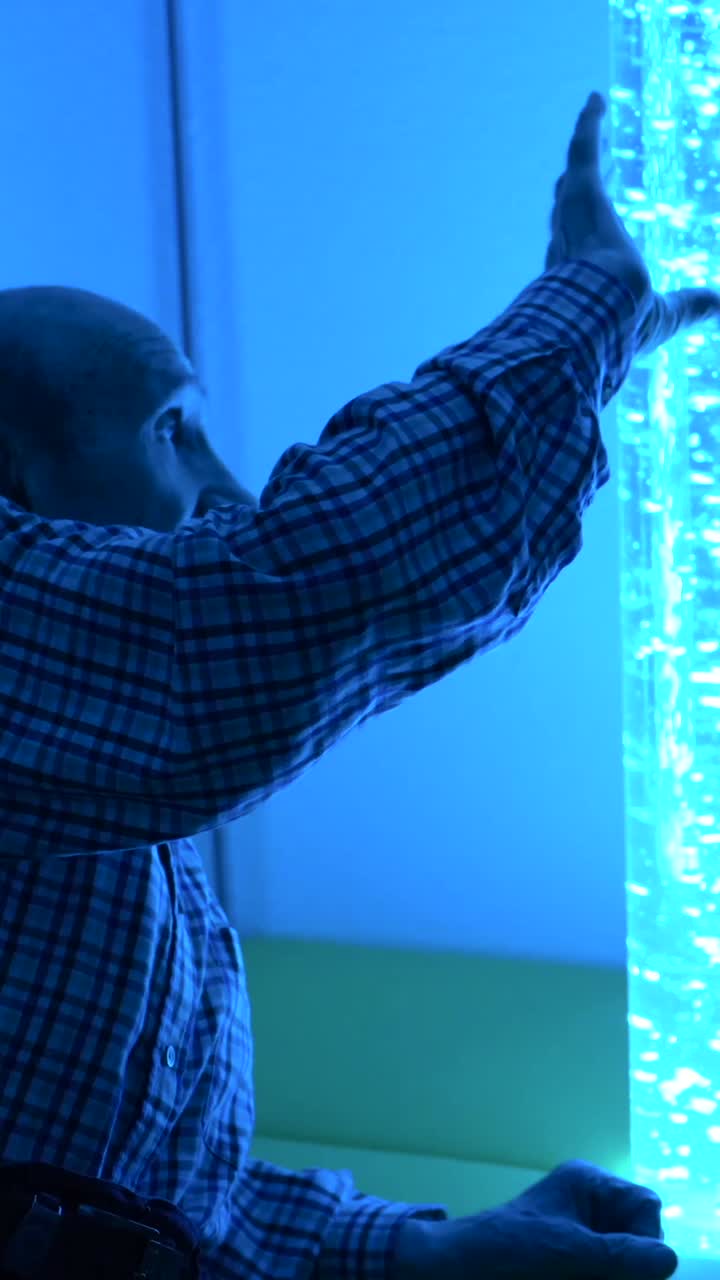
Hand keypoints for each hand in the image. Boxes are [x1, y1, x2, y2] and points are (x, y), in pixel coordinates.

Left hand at [393, 1160, 678, 1279]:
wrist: (453, 1270)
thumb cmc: (505, 1250)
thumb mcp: (569, 1251)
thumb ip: (621, 1255)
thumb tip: (668, 1257)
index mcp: (588, 1183)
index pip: (645, 1208)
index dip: (642, 1240)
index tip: (617, 1264)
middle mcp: (588, 1205)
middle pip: (636, 1240)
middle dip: (624, 1266)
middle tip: (592, 1274)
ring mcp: (580, 1235)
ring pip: (620, 1263)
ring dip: (608, 1275)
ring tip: (577, 1276)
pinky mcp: (570, 1262)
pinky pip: (600, 1271)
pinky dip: (595, 1277)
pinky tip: (575, 1278)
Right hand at [545, 91, 719, 357]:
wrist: (609, 308)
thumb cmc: (629, 322)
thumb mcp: (667, 313)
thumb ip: (689, 304)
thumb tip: (719, 304)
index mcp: (585, 277)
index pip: (581, 250)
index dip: (583, 236)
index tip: (590, 226)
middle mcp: (572, 245)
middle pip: (568, 211)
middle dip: (570, 196)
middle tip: (573, 180)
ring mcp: (574, 215)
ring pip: (573, 177)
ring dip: (581, 152)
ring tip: (586, 131)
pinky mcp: (580, 189)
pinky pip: (583, 149)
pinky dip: (590, 124)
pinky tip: (597, 100)